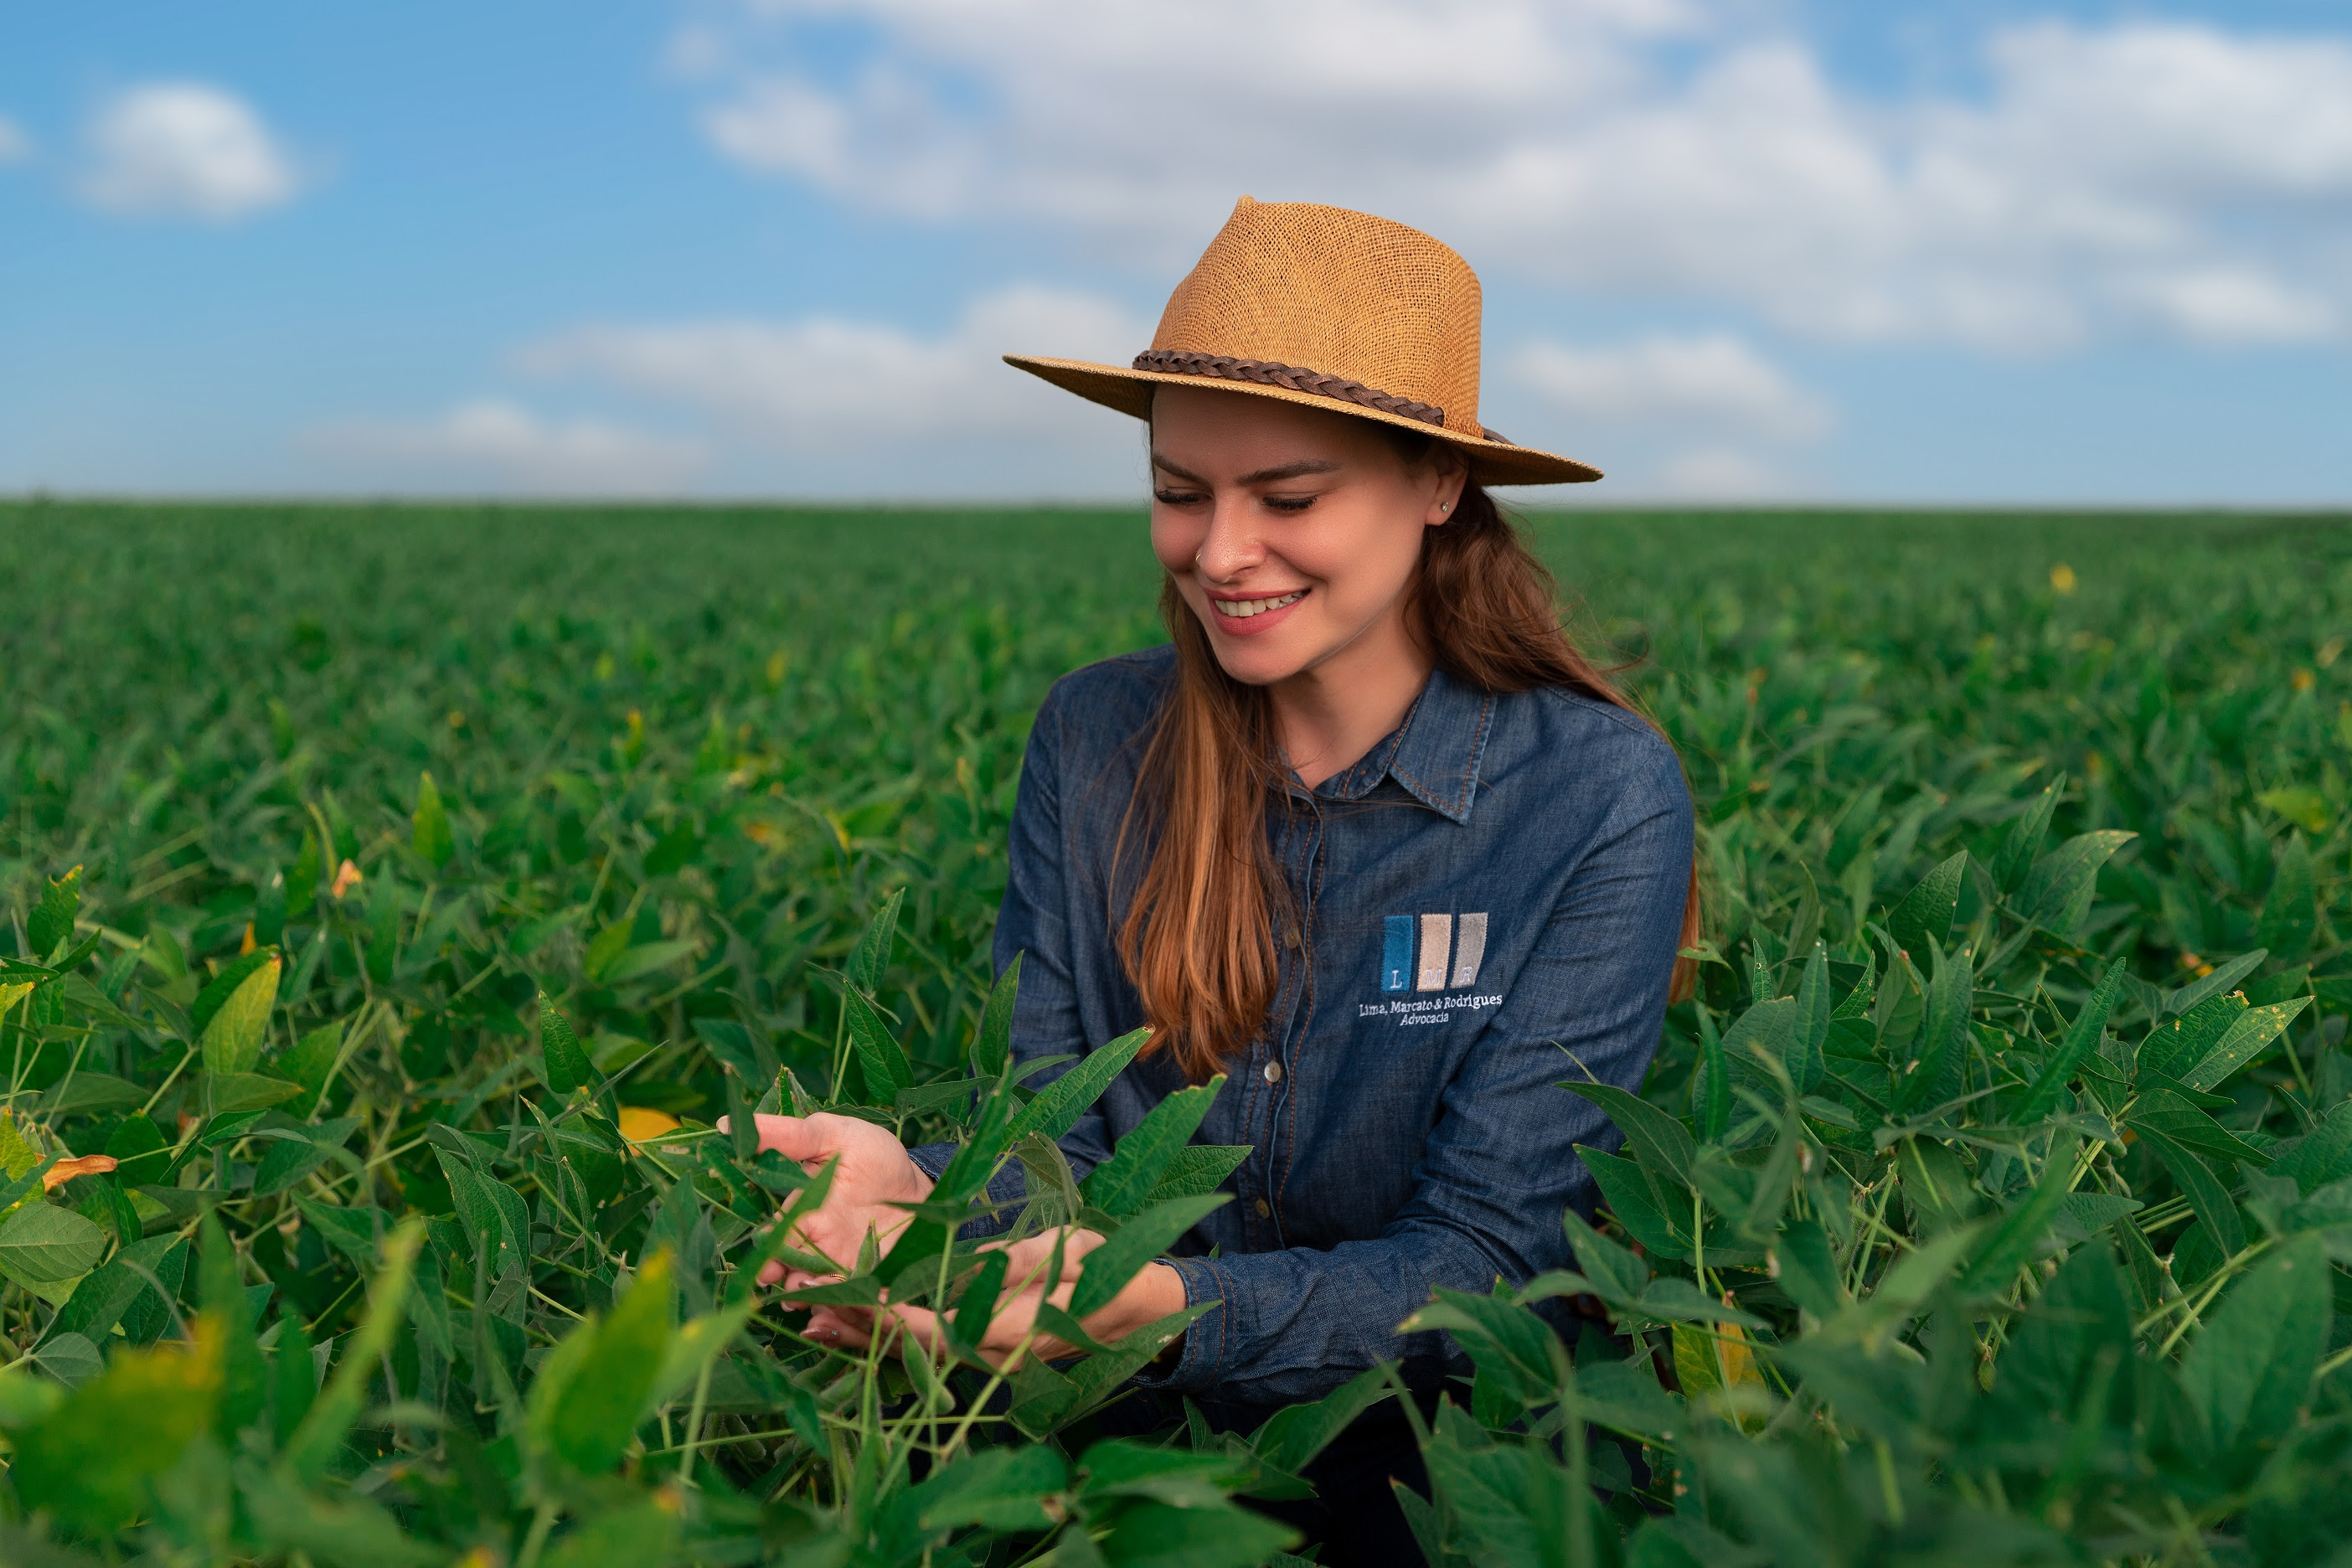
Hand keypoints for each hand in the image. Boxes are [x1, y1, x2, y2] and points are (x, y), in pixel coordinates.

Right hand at [716, 1112, 933, 1286]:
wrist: (923, 1185)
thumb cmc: (872, 1155)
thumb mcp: (832, 1135)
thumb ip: (787, 1135)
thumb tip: (723, 1124)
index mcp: (799, 1209)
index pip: (773, 1233)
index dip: (765, 1250)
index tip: (762, 1263)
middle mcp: (813, 1241)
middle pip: (787, 1266)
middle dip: (778, 1278)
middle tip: (778, 1283)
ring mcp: (838, 1262)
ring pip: (812, 1286)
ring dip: (805, 1293)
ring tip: (806, 1294)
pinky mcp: (866, 1278)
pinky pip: (847, 1298)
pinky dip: (839, 1304)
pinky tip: (840, 1303)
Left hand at [806, 1229, 1188, 1369]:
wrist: (1138, 1310)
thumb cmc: (1110, 1274)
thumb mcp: (1073, 1256)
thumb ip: (1025, 1264)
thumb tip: (981, 1268)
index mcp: (1013, 1333)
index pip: (938, 1329)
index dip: (892, 1314)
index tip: (853, 1295)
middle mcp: (991, 1356)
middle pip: (912, 1345)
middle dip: (861, 1321)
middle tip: (810, 1292)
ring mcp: (985, 1357)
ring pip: (911, 1350)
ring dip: (863, 1330)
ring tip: (812, 1304)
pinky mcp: (980, 1349)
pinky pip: (923, 1347)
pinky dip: (884, 1333)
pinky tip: (847, 1318)